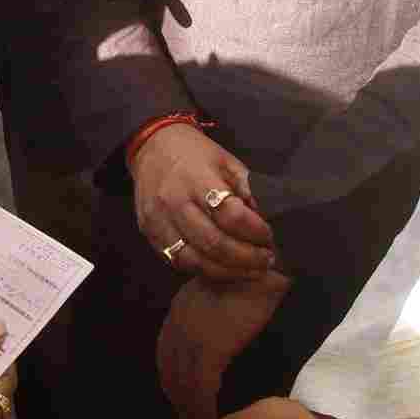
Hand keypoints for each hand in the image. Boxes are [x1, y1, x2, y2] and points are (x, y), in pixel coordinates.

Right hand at [131, 123, 274, 277]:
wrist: (153, 147)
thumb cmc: (195, 154)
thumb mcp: (227, 161)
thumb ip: (248, 189)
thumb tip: (268, 219)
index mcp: (196, 179)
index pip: (230, 215)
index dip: (255, 231)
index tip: (269, 236)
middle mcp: (174, 202)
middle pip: (214, 243)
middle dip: (247, 258)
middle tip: (266, 260)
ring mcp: (158, 221)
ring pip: (196, 260)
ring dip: (228, 271)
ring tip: (250, 270)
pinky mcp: (150, 235)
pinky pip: (179, 262)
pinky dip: (205, 270)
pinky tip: (224, 268)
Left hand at [158, 270, 289, 418]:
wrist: (268, 268)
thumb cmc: (254, 278)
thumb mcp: (221, 291)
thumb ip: (213, 312)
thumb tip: (219, 335)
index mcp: (181, 309)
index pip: (166, 350)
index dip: (170, 375)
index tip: (177, 394)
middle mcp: (179, 323)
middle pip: (169, 369)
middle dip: (176, 396)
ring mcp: (192, 336)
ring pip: (183, 382)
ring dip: (188, 407)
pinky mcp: (210, 348)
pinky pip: (202, 387)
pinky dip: (204, 407)